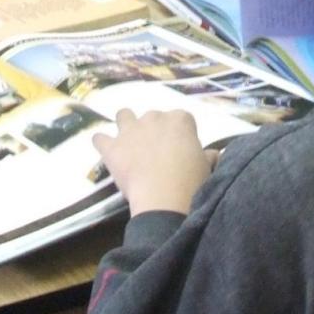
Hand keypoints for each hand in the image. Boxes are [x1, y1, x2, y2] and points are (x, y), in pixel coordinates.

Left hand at [91, 107, 214, 217]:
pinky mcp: (112, 147)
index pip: (181, 119)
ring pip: (123, 115)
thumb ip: (208, 156)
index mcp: (180, 120)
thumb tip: (213, 154)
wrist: (165, 197)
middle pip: (152, 117)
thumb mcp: (206, 167)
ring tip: (128, 143)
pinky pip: (100, 138)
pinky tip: (107, 152)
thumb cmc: (191, 181)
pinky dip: (102, 144)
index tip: (180, 150)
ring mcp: (130, 130)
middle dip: (153, 130)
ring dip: (125, 125)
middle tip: (157, 152)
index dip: (180, 134)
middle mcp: (154, 118)